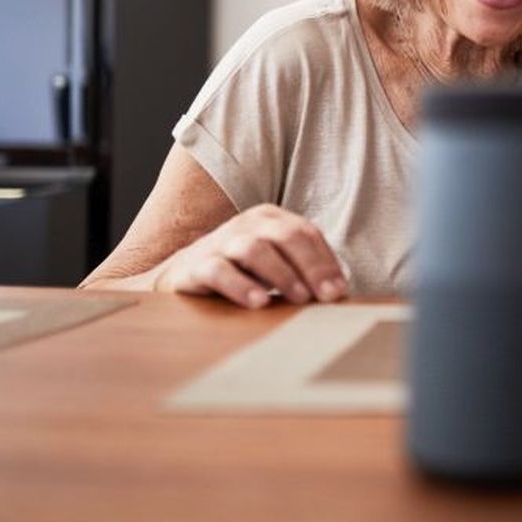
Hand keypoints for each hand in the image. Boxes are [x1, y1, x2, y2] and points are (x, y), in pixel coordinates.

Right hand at [151, 204, 346, 308]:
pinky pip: (220, 272)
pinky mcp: (197, 265)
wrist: (182, 274)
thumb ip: (302, 271)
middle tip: (326, 296)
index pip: (306, 233)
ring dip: (281, 275)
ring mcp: (221, 242)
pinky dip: (241, 286)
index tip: (339, 290)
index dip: (326, 261)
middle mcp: (247, 225)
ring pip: (255, 250)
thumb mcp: (273, 263)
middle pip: (287, 237)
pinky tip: (259, 303)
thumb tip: (338, 293)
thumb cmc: (240, 271)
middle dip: (312, 267)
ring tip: (298, 298)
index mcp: (270, 219)